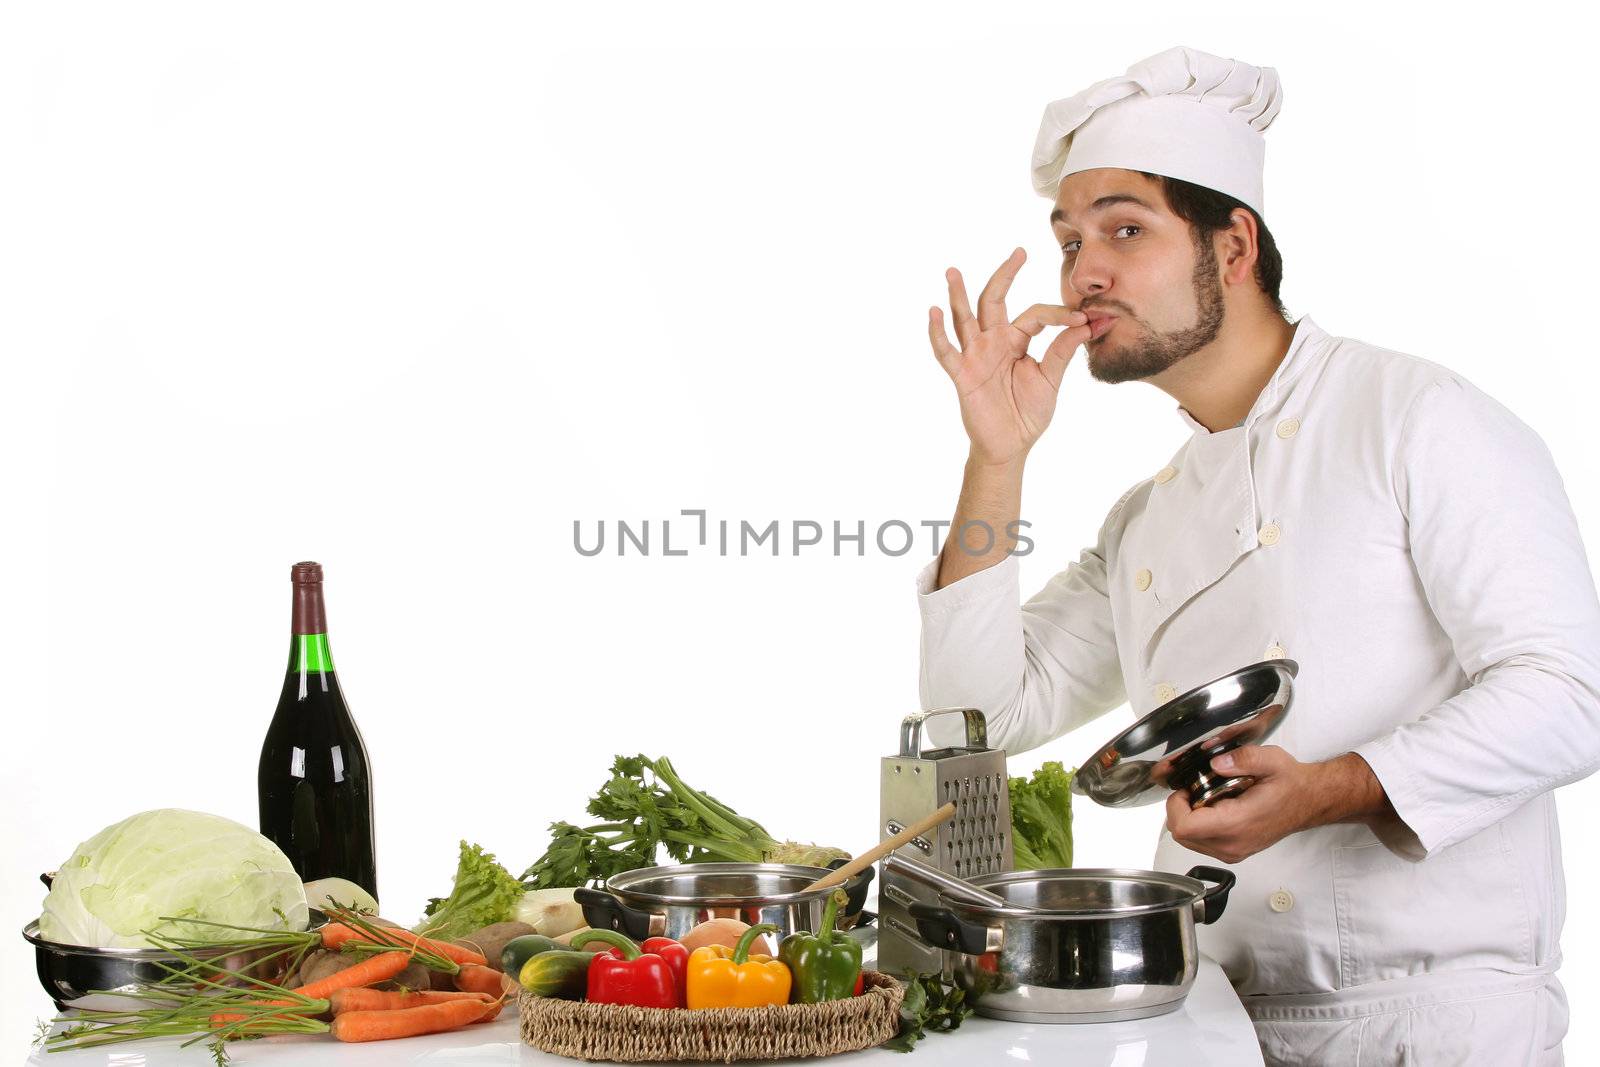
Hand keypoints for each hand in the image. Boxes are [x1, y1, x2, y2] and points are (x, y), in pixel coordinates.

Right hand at [927, 248, 1091, 467]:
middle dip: (1004, 276)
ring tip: (952, 271)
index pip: (1035, 315)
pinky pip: (946, 351)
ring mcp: (975, 356)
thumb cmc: (1028, 412)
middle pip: (994, 301)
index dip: (1058, 315)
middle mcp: (993, 342)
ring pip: (965, 319)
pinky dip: (938, 333)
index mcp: (1016, 340)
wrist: (1011, 446)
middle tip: (1019, 253)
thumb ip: (1063, 350)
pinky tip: (934, 313)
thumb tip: (1087, 324)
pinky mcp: (961, 374)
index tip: (1084, 319)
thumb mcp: (1050, 379)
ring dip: (958, 296)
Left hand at [1164, 747, 1388, 863]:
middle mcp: (1233, 844)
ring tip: (1206, 798)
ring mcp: (1233, 852)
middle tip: (1194, 790)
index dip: (1175, 805)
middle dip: (1180, 810)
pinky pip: (1202, 844)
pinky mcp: (1235, 852)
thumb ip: (1242, 759)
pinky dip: (1199, 826)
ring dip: (1189, 818)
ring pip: (1189, 842)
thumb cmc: (1292, 784)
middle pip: (1181, 836)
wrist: (1310, 802)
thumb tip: (1216, 763)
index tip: (1185, 789)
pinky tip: (1215, 808)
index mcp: (1237, 824)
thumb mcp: (1270, 760)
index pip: (1184, 827)